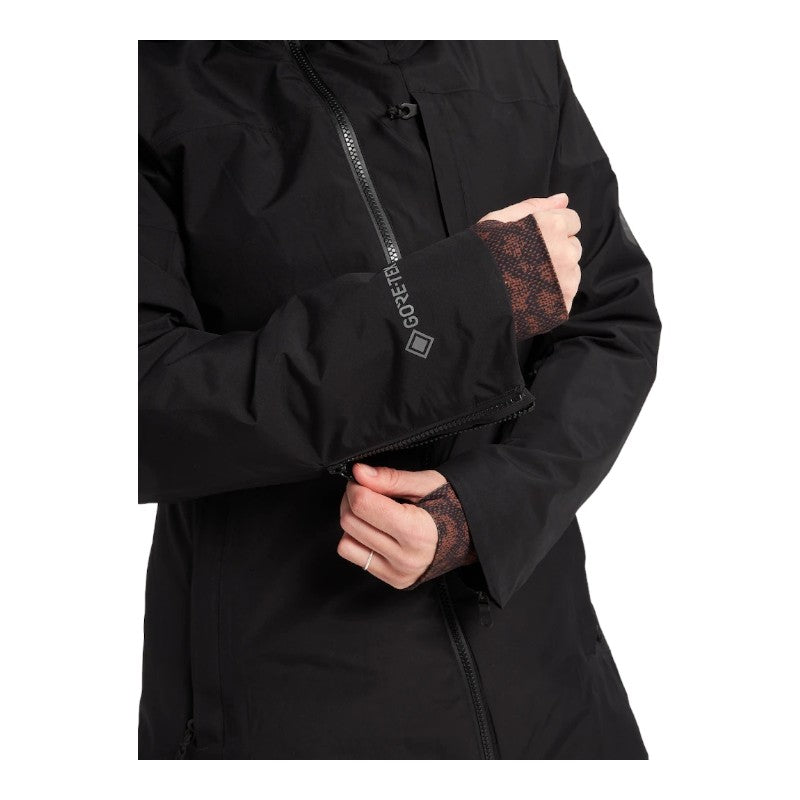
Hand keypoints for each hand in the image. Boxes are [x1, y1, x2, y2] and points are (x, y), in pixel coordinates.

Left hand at [337, 463, 445, 588]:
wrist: (471, 536)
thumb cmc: (451, 506)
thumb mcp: (426, 484)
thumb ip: (390, 479)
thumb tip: (359, 472)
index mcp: (417, 531)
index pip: (363, 505)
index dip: (357, 486)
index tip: (364, 480)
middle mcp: (406, 557)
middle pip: (350, 521)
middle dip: (351, 500)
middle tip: (367, 491)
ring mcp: (398, 572)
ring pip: (346, 540)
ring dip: (352, 520)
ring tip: (372, 511)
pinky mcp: (393, 579)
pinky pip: (353, 555)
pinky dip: (356, 538)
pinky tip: (374, 529)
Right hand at [480, 193, 581, 312]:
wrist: (470, 295)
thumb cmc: (481, 254)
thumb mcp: (499, 220)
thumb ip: (534, 206)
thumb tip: (563, 199)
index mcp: (552, 227)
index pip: (572, 221)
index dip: (554, 227)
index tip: (537, 237)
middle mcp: (565, 253)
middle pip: (574, 247)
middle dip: (558, 249)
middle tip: (530, 259)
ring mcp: (565, 282)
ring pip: (573, 271)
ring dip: (558, 272)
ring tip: (530, 278)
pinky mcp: (562, 305)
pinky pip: (567, 294)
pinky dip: (554, 294)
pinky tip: (532, 294)